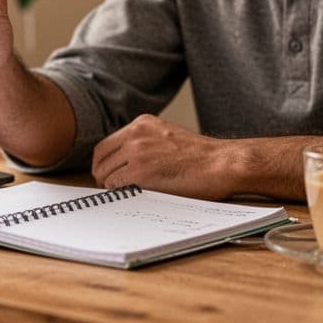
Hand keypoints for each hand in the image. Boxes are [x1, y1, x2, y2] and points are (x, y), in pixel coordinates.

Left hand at [90, 115, 245, 200]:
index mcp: (142, 123)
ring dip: (113, 188)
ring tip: (127, 196)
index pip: (106, 145)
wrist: (222, 163)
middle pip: (100, 160)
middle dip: (103, 177)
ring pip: (105, 175)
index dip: (104, 164)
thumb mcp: (168, 136)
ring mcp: (136, 152)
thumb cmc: (202, 157)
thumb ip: (145, 143)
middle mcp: (136, 134)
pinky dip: (120, 195)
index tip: (108, 176)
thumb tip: (124, 163)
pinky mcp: (140, 172)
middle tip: (113, 191)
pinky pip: (115, 187)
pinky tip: (134, 199)